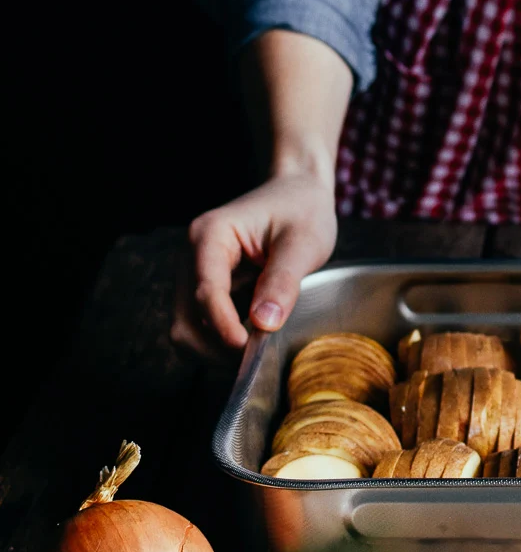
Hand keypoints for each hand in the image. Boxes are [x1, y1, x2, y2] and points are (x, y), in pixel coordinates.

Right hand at [172, 169, 337, 355]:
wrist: (298, 193)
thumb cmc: (301, 210)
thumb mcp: (303, 242)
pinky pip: (202, 326)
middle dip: (217, 347)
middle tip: (258, 358)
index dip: (223, 327)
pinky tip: (252, 337)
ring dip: (217, 349)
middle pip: (185, 320)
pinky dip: (222, 341)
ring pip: (188, 329)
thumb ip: (282, 281)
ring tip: (257, 349)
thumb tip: (264, 324)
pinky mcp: (205, 288)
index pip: (206, 292)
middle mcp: (193, 255)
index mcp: (210, 235)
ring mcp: (195, 274)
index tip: (248, 350)